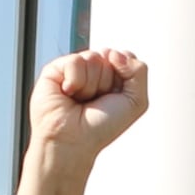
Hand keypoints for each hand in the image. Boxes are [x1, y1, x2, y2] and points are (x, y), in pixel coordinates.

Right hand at [25, 49, 147, 186]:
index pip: (125, 57)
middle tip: (95, 101)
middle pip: (110, 56)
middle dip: (107, 82)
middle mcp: (94, 71)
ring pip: (93, 58)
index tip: (115, 97)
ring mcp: (75, 69)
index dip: (124, 76)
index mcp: (113, 77)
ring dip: (91, 85)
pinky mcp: (56, 69)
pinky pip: (75, 61)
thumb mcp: (136, 101)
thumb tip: (115, 52)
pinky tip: (68, 94)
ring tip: (81, 100)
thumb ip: (139, 70)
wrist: (73, 141)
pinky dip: (75, 81)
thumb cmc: (100, 128)